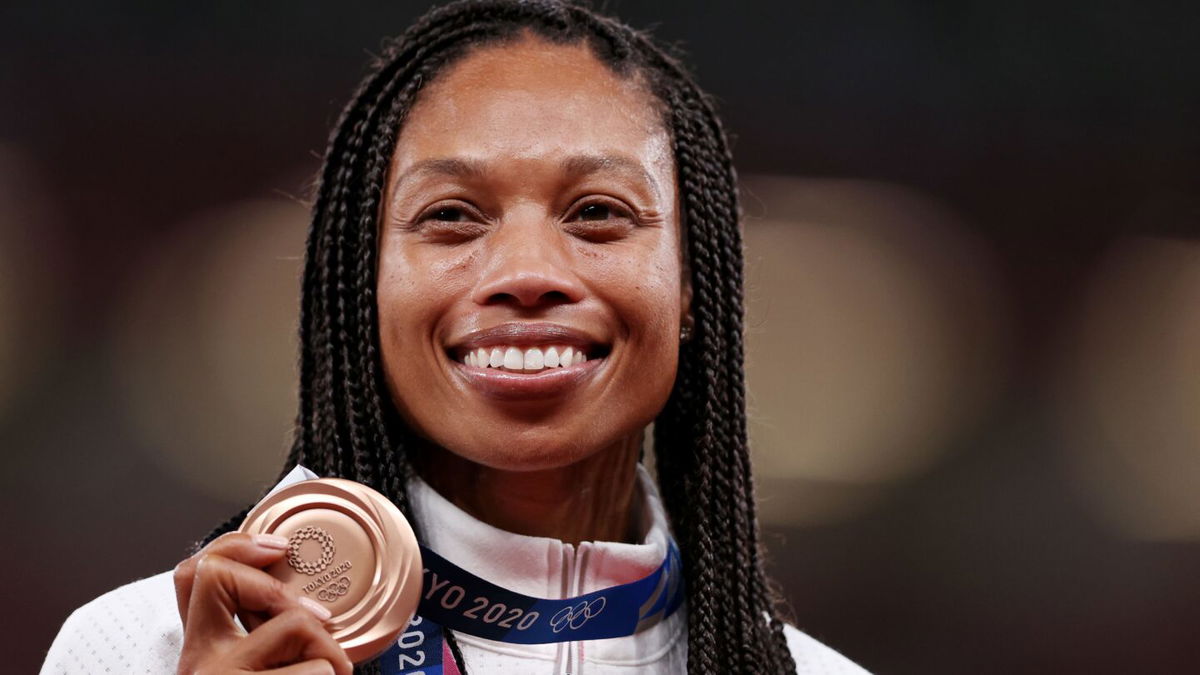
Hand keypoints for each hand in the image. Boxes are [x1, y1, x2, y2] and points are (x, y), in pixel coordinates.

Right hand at [173, 532, 353, 674]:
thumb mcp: (250, 662)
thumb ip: (259, 634)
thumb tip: (301, 601)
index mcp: (199, 650)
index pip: (191, 574)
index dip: (235, 546)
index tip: (278, 549)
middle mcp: (198, 661)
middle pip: (225, 578)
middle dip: (282, 592)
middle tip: (322, 621)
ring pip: (293, 623)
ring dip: (328, 649)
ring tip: (334, 672)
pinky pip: (318, 666)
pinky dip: (333, 673)